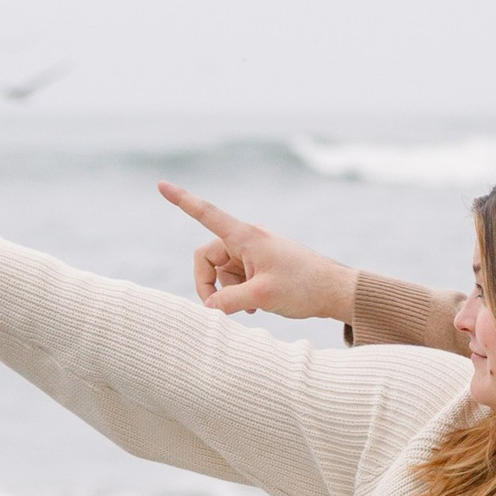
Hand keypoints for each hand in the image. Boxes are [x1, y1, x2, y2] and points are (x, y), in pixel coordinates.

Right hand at [159, 181, 353, 325]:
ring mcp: (253, 252)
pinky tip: (255, 307)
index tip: (161, 185)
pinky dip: (238, 293)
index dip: (182, 200)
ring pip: (222, 271)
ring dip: (228, 292)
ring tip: (251, 308)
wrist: (334, 291)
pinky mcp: (260, 265)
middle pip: (207, 257)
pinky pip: (236, 277)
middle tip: (217, 310)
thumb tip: (208, 308)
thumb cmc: (303, 287)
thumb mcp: (262, 296)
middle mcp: (247, 240)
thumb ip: (229, 302)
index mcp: (245, 237)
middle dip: (208, 284)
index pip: (207, 214)